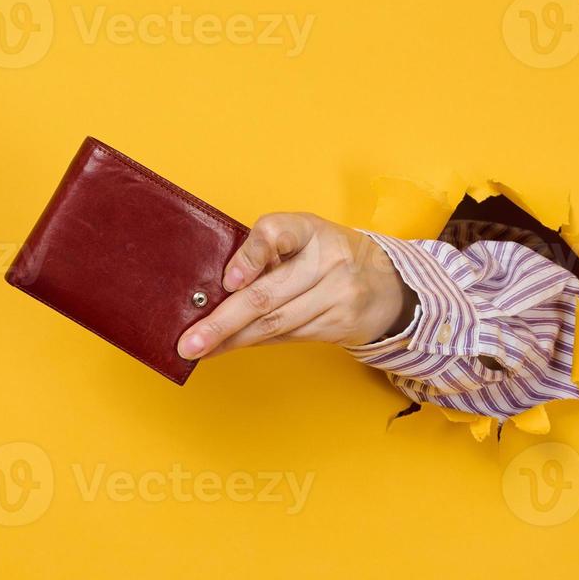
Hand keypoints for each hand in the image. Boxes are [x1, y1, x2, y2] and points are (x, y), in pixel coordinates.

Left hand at [176, 212, 416, 358]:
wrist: (390, 285)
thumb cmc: (329, 255)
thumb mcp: (305, 237)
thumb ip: (266, 252)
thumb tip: (214, 287)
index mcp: (312, 229)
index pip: (276, 233)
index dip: (250, 257)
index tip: (228, 281)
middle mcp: (328, 260)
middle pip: (266, 295)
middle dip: (221, 322)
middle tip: (188, 341)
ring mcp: (338, 295)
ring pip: (273, 323)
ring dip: (231, 340)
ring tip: (198, 350)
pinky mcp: (340, 325)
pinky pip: (286, 337)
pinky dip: (251, 342)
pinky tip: (228, 347)